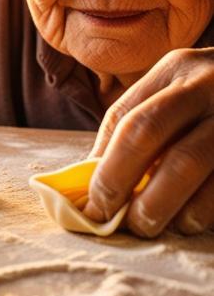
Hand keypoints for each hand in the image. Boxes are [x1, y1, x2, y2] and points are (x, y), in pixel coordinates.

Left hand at [84, 47, 213, 236]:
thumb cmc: (212, 101)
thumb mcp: (175, 95)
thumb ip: (136, 127)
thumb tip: (93, 181)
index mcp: (176, 71)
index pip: (125, 117)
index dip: (103, 165)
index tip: (93, 203)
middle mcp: (206, 85)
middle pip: (147, 131)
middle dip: (120, 179)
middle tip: (112, 217)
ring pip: (189, 161)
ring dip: (162, 204)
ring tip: (148, 225)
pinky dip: (202, 209)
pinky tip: (188, 221)